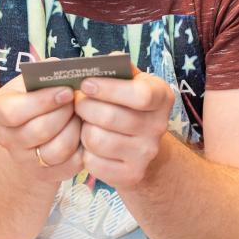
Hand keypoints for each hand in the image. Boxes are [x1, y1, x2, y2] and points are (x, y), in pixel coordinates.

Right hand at [0, 73, 82, 181]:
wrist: (30, 131)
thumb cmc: (36, 96)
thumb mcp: (33, 80)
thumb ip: (46, 71)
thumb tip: (66, 68)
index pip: (14, 111)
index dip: (43, 100)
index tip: (67, 90)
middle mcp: (7, 138)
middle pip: (39, 131)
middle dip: (65, 114)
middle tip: (79, 102)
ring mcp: (24, 160)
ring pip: (56, 151)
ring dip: (76, 131)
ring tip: (82, 117)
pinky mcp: (45, 175)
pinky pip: (70, 166)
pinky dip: (83, 149)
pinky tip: (85, 133)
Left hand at [74, 68, 174, 188]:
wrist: (142, 146)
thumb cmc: (129, 104)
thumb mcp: (131, 81)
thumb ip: (118, 69)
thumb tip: (101, 63)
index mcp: (162, 97)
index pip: (139, 95)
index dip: (108, 88)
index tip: (86, 84)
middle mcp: (159, 126)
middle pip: (110, 117)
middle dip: (84, 106)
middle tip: (77, 102)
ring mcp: (146, 154)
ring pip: (97, 139)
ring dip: (83, 129)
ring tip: (85, 122)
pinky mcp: (131, 175)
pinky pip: (93, 162)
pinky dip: (84, 152)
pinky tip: (89, 143)